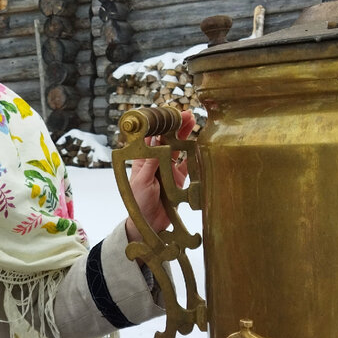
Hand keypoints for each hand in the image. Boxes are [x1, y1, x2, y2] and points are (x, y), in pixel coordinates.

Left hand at [124, 110, 196, 242]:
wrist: (147, 223)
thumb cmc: (138, 202)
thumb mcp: (142, 182)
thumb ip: (151, 164)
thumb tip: (158, 144)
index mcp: (143, 159)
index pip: (151, 137)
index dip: (159, 125)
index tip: (168, 115)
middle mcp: (156, 161)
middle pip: (167, 139)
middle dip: (176, 126)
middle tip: (185, 114)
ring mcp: (168, 169)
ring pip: (178, 148)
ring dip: (185, 136)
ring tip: (192, 122)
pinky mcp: (179, 179)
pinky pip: (188, 164)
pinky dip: (193, 155)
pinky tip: (199, 144)